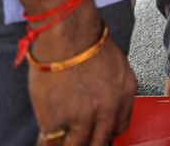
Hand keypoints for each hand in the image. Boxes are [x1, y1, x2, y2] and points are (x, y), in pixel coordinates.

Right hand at [28, 4, 135, 145]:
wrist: (67, 34)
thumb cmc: (86, 39)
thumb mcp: (114, 64)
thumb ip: (112, 86)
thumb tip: (101, 99)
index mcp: (124, 93)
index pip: (119, 127)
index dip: (106, 132)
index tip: (97, 134)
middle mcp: (107, 110)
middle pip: (100, 142)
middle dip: (90, 144)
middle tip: (80, 141)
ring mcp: (83, 118)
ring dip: (69, 145)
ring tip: (61, 142)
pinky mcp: (57, 121)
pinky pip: (51, 143)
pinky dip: (47, 143)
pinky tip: (45, 139)